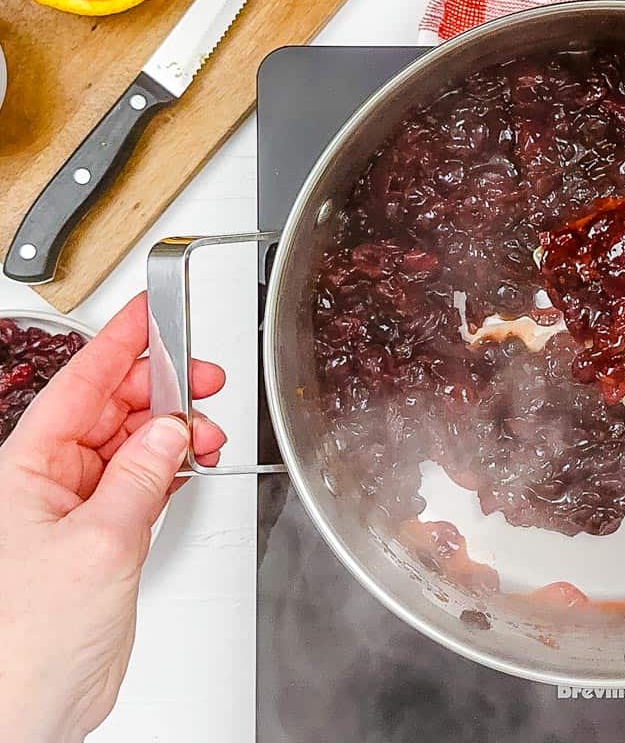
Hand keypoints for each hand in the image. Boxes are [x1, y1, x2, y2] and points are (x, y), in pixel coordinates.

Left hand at [0, 294, 225, 742]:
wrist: (29, 704)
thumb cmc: (27, 638)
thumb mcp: (98, 541)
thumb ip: (140, 477)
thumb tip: (172, 430)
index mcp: (28, 468)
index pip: (79, 386)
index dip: (118, 344)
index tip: (149, 312)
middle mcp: (51, 482)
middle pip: (110, 409)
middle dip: (159, 387)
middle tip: (203, 376)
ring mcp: (79, 507)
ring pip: (132, 442)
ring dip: (172, 430)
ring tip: (205, 431)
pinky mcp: (106, 534)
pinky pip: (142, 479)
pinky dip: (172, 465)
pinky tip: (190, 460)